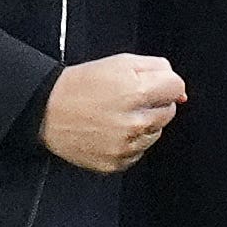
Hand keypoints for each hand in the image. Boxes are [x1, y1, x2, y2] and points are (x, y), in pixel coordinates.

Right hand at [42, 54, 185, 175]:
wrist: (46, 111)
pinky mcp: (116, 163)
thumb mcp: (119, 62)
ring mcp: (126, 147)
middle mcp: (134, 122)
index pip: (176, 88)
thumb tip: (180, 91)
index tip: (150, 85)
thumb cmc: (80, 85)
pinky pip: (138, 153)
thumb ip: (157, 68)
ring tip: (115, 115)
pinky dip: (130, 143)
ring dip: (143, 124)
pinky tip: (110, 131)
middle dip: (153, 103)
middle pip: (169, 112)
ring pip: (155, 134)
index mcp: (136, 92)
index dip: (164, 84)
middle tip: (127, 99)